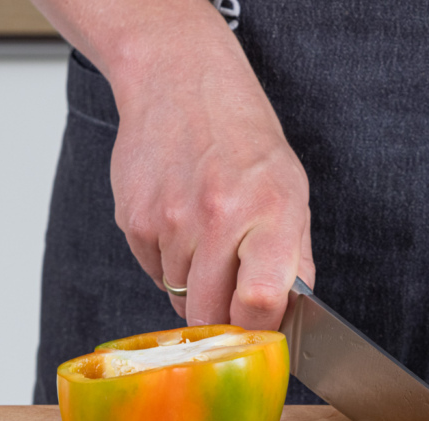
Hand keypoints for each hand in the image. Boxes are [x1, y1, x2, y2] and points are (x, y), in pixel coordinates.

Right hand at [108, 3, 313, 328]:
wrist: (181, 83)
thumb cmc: (245, 143)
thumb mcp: (291, 193)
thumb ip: (295, 259)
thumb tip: (290, 317)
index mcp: (271, 213)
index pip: (261, 301)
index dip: (259, 329)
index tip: (259, 329)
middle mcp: (219, 217)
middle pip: (210, 315)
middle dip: (221, 318)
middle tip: (230, 293)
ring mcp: (171, 220)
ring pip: (180, 297)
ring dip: (194, 286)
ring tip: (206, 238)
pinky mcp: (134, 220)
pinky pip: (153, 272)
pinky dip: (167, 262)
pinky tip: (178, 222)